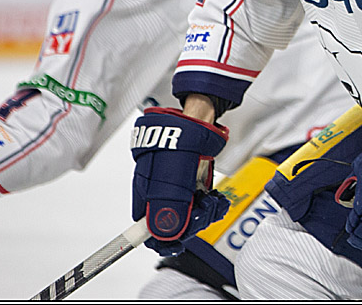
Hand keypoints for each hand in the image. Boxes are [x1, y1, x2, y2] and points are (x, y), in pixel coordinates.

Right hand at [131, 107, 229, 255]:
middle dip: (189, 224)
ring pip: (188, 215)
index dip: (159, 239)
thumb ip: (169, 204)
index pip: (145, 226)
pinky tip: (216, 199)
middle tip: (202, 212)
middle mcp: (159, 191)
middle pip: (170, 223)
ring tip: (212, 202)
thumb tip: (164, 234)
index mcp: (146, 190)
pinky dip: (210, 204)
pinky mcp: (192, 182)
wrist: (199, 117)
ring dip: (203, 214)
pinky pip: (200, 204)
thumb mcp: (174, 174)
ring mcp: (177, 187)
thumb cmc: (180, 138)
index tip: (176, 244)